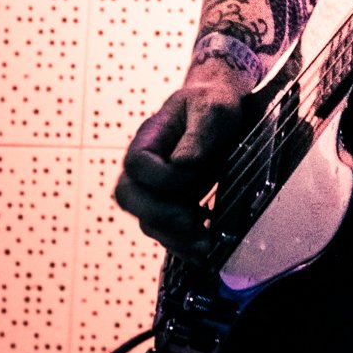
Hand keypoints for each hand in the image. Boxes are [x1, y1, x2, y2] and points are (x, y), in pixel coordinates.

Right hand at [114, 64, 247, 254]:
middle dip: (159, 215)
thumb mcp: (214, 108)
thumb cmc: (214, 104)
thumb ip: (200, 133)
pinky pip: (168, 232)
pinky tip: (207, 248)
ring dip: (175, 237)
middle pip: (130, 198)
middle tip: (192, 223)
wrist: (223, 110)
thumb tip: (183, 165)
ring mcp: (158, 189)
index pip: (138, 165)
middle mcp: (147, 167)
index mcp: (149, 138)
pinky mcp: (174, 205)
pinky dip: (184, 244)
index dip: (162, 175)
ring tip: (206, 245)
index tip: (196, 172)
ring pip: (149, 221)